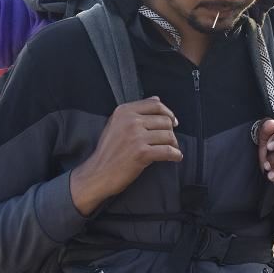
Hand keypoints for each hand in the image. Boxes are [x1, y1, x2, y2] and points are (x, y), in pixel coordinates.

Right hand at [70, 97, 181, 215]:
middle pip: (165, 120)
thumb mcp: (116, 124)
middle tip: (169, 142)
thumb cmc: (108, 152)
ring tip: (172, 151)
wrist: (97, 173)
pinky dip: (175, 155)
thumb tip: (157, 99)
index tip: (173, 122)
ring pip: (168, 136)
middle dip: (171, 132)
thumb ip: (135, 111)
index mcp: (124, 111)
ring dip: (174, 145)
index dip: (168, 113)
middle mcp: (130, 121)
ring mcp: (136, 137)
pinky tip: (175, 158)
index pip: (155, 105)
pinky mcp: (142, 153)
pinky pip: (168, 151)